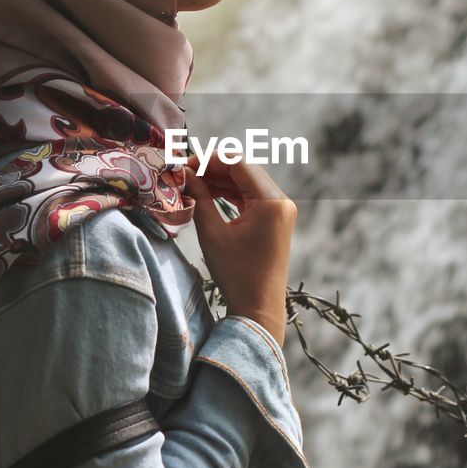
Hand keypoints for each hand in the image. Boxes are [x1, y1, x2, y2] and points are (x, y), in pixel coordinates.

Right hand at [182, 152, 295, 346]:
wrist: (259, 307)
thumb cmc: (236, 274)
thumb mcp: (212, 234)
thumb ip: (200, 198)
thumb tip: (186, 174)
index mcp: (271, 202)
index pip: (238, 164)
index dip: (209, 160)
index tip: (184, 165)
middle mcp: (281, 201)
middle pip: (244, 170)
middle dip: (214, 168)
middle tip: (185, 174)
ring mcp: (281, 210)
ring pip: (247, 182)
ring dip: (221, 180)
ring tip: (193, 184)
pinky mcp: (276, 219)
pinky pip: (252, 196)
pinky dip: (231, 193)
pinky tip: (209, 194)